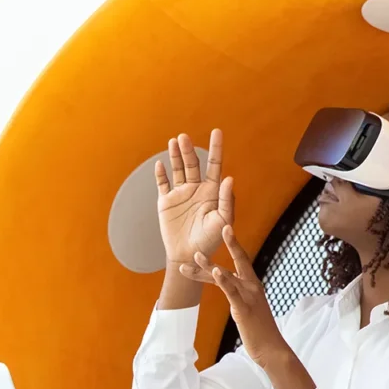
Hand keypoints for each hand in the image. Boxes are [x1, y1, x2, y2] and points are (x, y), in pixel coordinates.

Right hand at [156, 131, 233, 268]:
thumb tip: (228, 178)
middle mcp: (196, 189)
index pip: (215, 165)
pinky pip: (162, 185)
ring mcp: (180, 194)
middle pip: (192, 164)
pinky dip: (160, 174)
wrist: (190, 256)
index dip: (216, 148)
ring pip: (178, 170)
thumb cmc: (211, 240)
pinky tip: (160, 164)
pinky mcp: (166, 203)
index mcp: (212, 191)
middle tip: (183, 137)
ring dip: (175, 156)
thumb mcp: (224, 221)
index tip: (217, 132)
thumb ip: (227, 200)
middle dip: (188, 150)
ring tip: (174, 141)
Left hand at [178, 225, 290, 369]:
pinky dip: (223, 281)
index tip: (226, 229)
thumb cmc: (258, 330)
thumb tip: (227, 286)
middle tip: (222, 227)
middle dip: (230, 243)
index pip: (242, 261)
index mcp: (253, 285)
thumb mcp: (247, 307)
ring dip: (209, 266)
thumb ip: (237, 294)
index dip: (233, 244)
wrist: (271, 349)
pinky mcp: (243, 309)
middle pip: (239, 261)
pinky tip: (214, 271)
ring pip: (227, 276)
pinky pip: (231, 292)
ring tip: (196, 256)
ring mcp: (249, 297)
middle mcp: (252, 287)